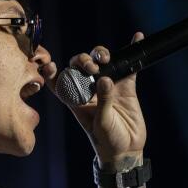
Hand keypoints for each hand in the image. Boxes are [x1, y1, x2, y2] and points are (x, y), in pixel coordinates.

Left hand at [46, 33, 147, 162]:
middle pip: (80, 66)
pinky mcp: (125, 86)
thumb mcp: (101, 123)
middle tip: (91, 68)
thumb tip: (105, 79)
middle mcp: (89, 90)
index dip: (52, 73)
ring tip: (105, 59)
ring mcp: (107, 85)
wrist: (127, 149)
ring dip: (101, 55)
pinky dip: (131, 51)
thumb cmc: (107, 141)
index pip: (59, 83)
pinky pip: (127, 65)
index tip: (51, 65)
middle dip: (82, 61)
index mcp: (76, 100)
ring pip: (101, 62)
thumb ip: (103, 101)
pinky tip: (136, 38)